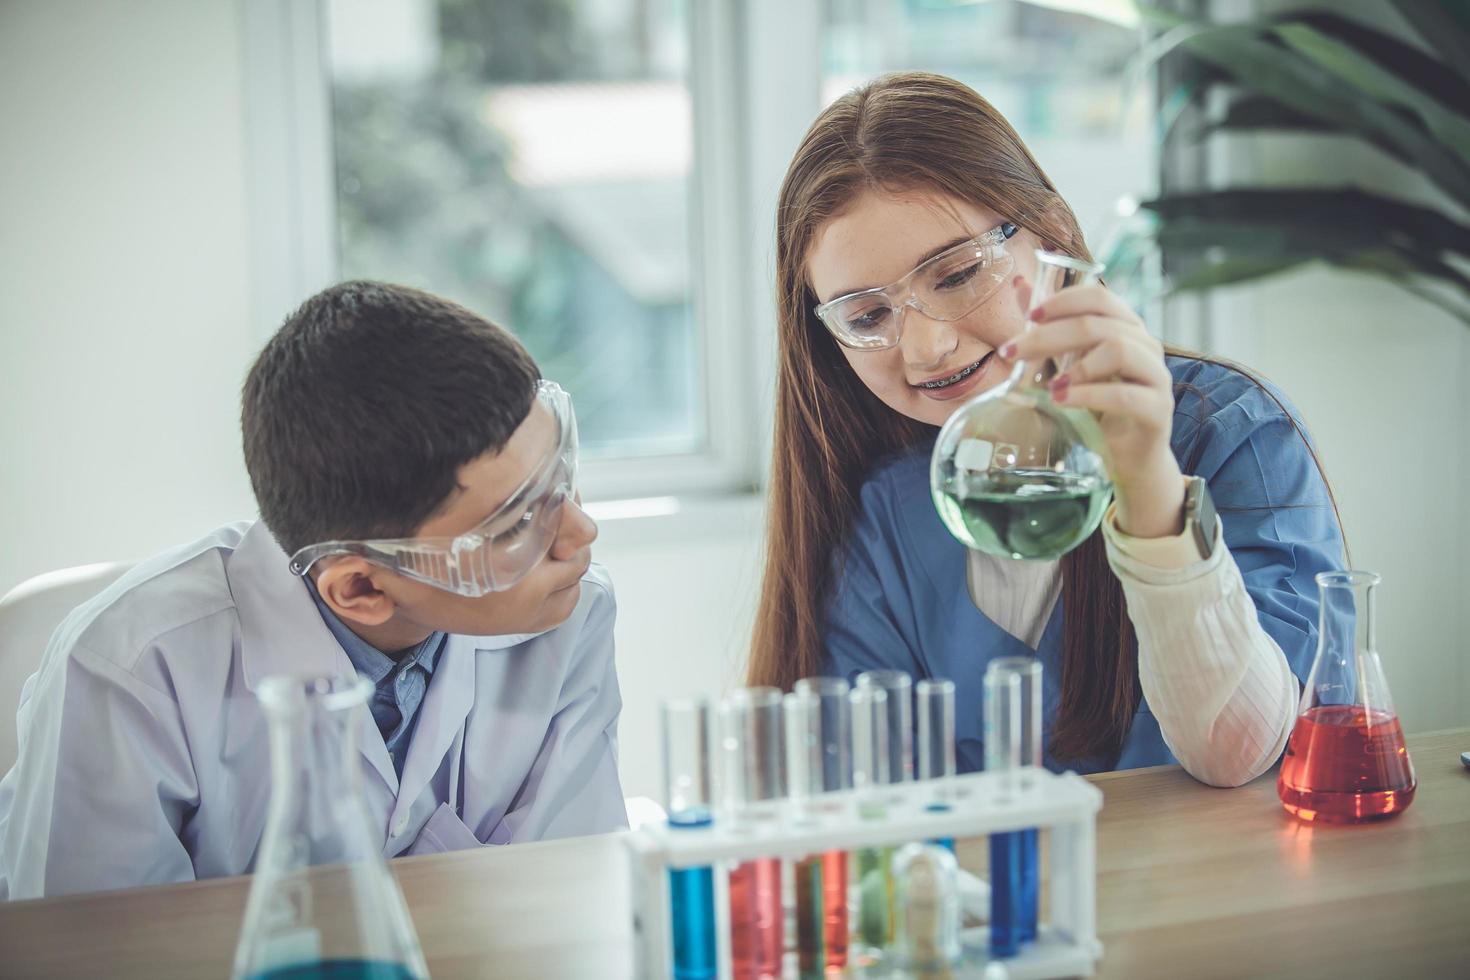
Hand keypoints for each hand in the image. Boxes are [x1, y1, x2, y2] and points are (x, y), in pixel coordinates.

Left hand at [1000, 277, 1184, 538]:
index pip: (1099, 297)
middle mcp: (1146, 345)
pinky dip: (1089, 395)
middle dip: (1050, 335)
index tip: (1029, 316)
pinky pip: (1125, 395)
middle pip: (1099, 324)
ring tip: (1048, 385)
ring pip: (1119, 350)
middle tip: (1012, 352)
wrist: (1126, 457)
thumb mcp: (1068, 362)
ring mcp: (1156, 376)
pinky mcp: (1158, 410)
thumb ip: (1049, 327)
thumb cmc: (1097, 406)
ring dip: (1076, 365)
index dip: (1063, 301)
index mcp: (1126, 328)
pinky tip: (1062, 400)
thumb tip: (1019, 285)